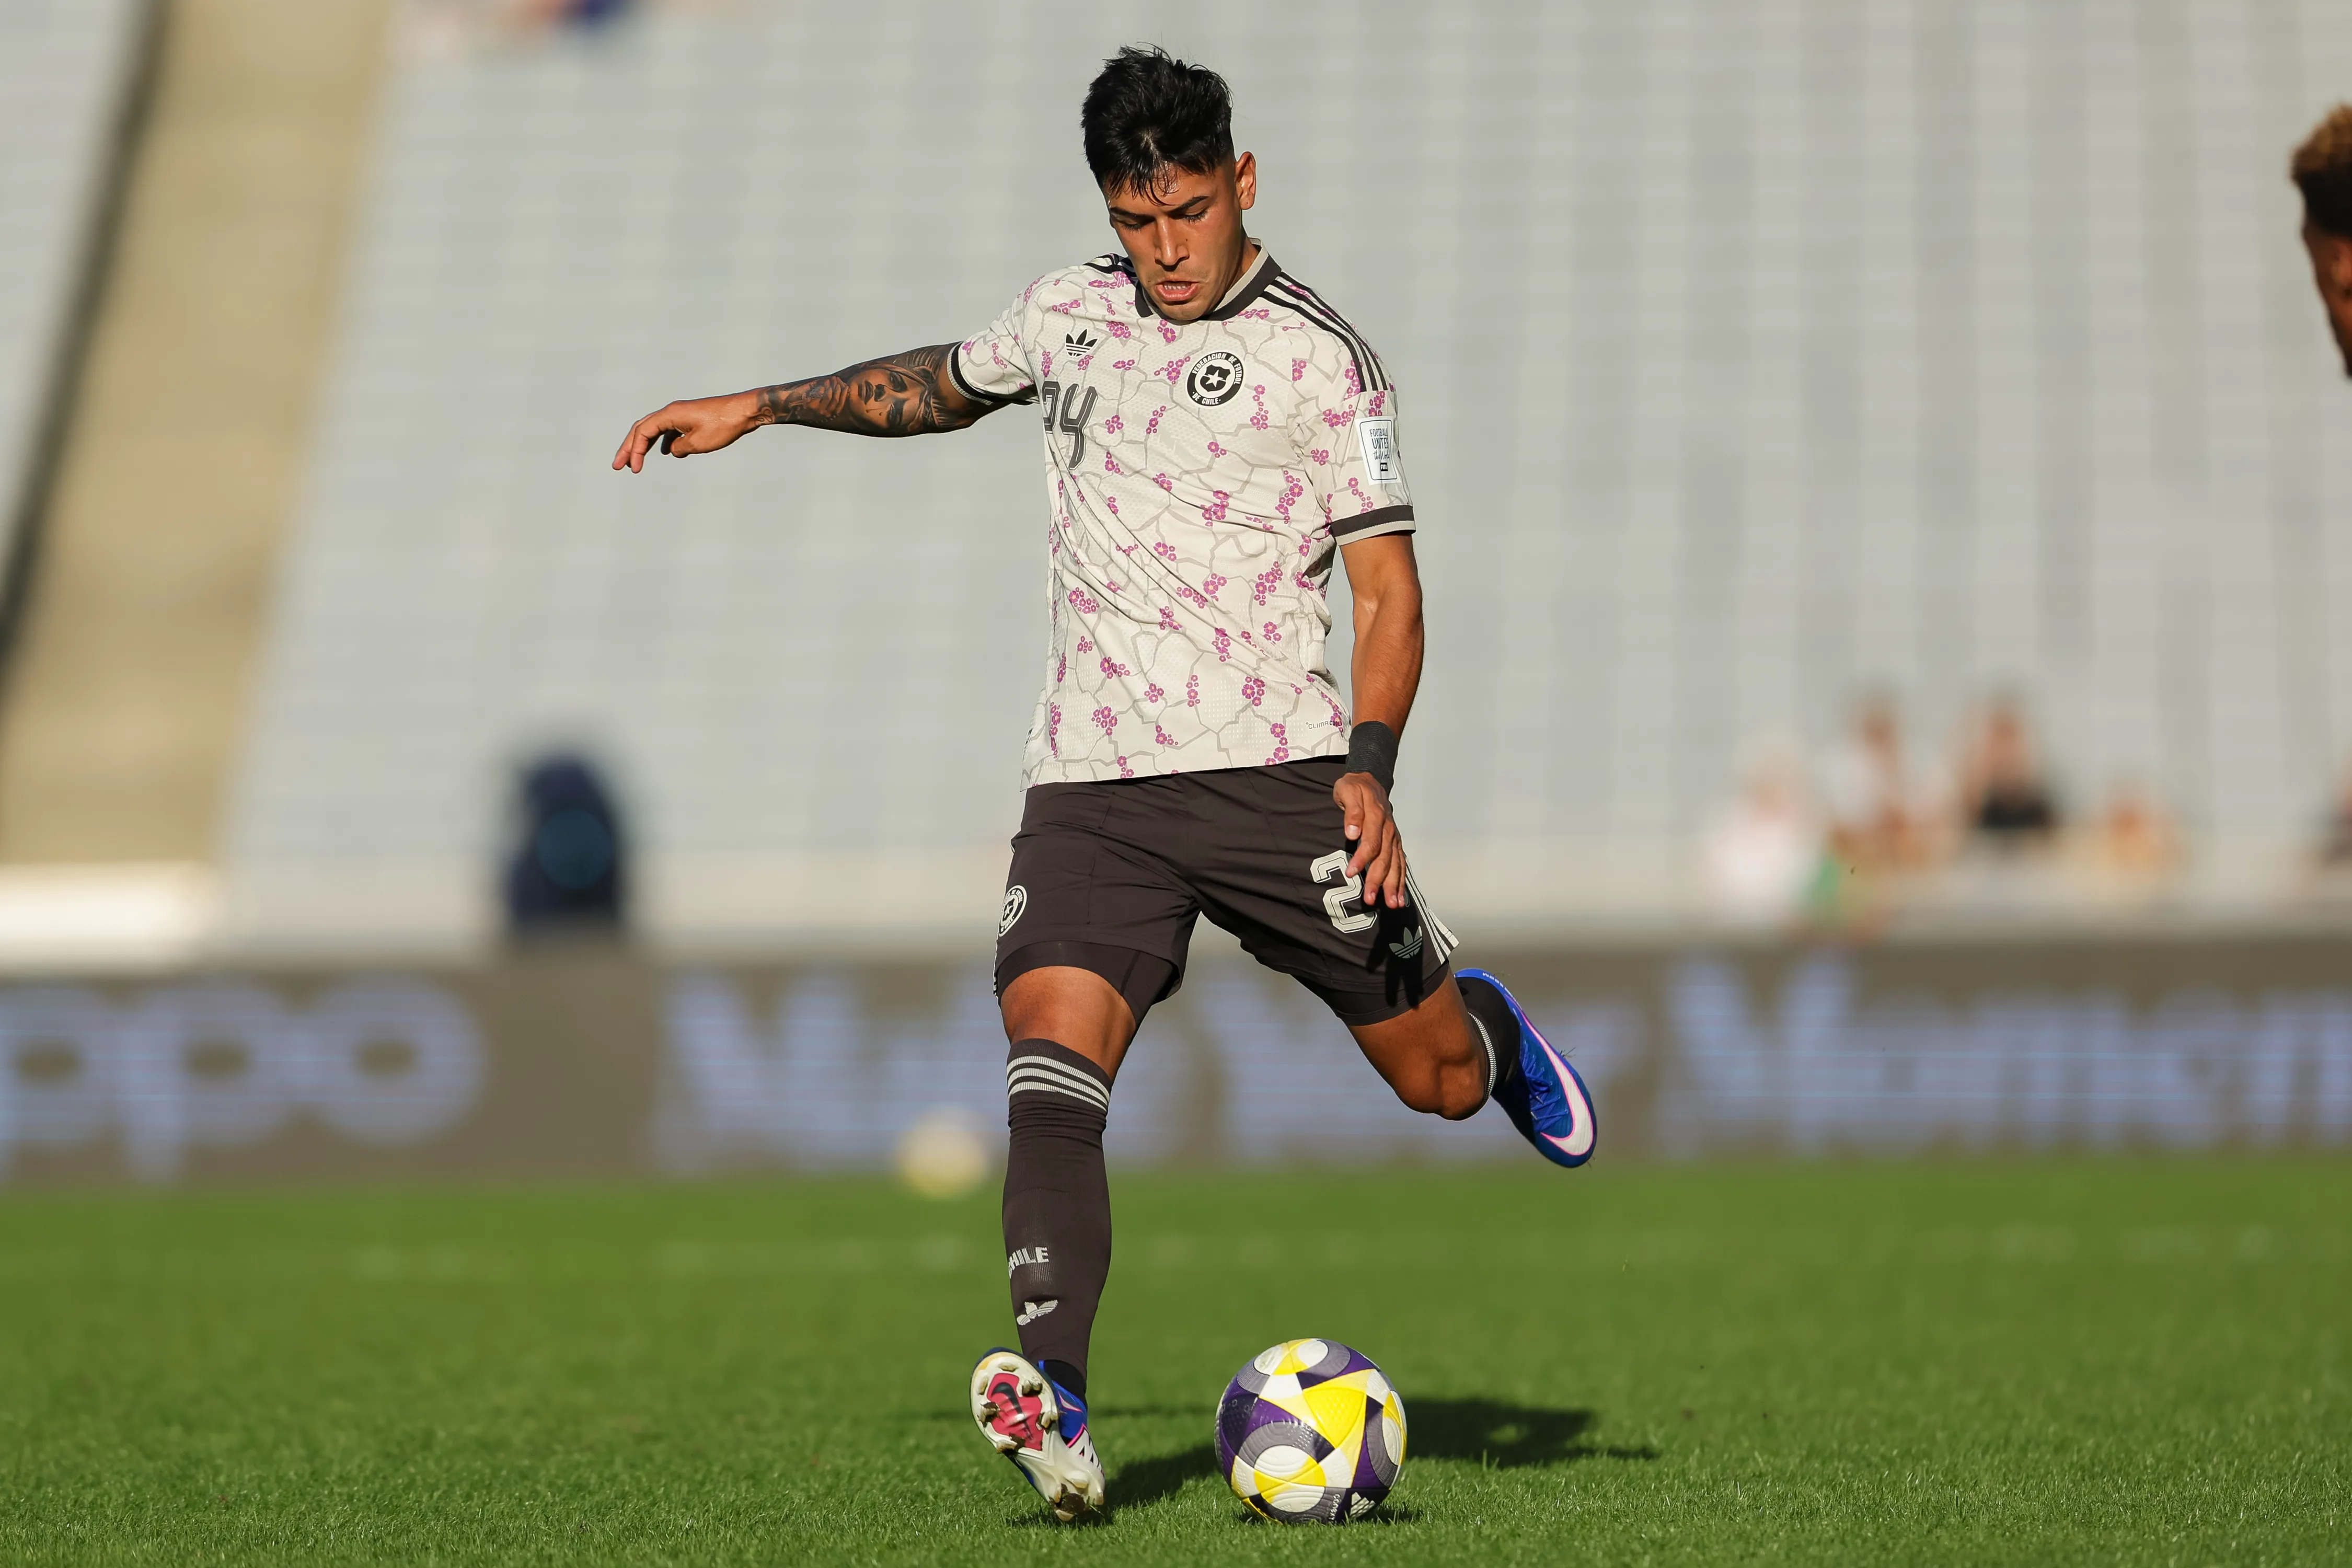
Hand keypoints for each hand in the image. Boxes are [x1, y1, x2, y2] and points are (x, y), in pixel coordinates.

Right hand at [612, 391, 759, 471]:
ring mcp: (680, 414)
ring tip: (636, 462)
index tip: (634, 469)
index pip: (643, 432)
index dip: (635, 451)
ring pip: (655, 429)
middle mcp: (671, 412)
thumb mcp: (699, 443)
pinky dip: (664, 441)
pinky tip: (667, 452)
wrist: (744, 411)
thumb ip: (680, 448)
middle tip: (618, 465)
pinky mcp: (690, 418)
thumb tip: (673, 450)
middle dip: (629, 447)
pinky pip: (670, 429)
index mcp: (669, 414)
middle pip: (642, 429)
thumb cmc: (723, 425)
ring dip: (644, 445)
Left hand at [1335, 770, 1409, 909]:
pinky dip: (1401, 881)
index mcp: (1376, 817)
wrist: (1369, 780)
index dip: (1362, 859)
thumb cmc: (1354, 788)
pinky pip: (1401, 864)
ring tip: (1392, 904)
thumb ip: (1351, 811)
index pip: (1370, 842)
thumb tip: (1352, 832)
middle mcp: (1388, 830)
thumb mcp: (1348, 791)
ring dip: (1394, 885)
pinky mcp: (1395, 843)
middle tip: (1369, 899)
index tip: (1350, 873)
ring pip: (1396, 864)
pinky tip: (1400, 898)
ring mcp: (1394, 837)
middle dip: (1378, 880)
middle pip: (1384, 858)